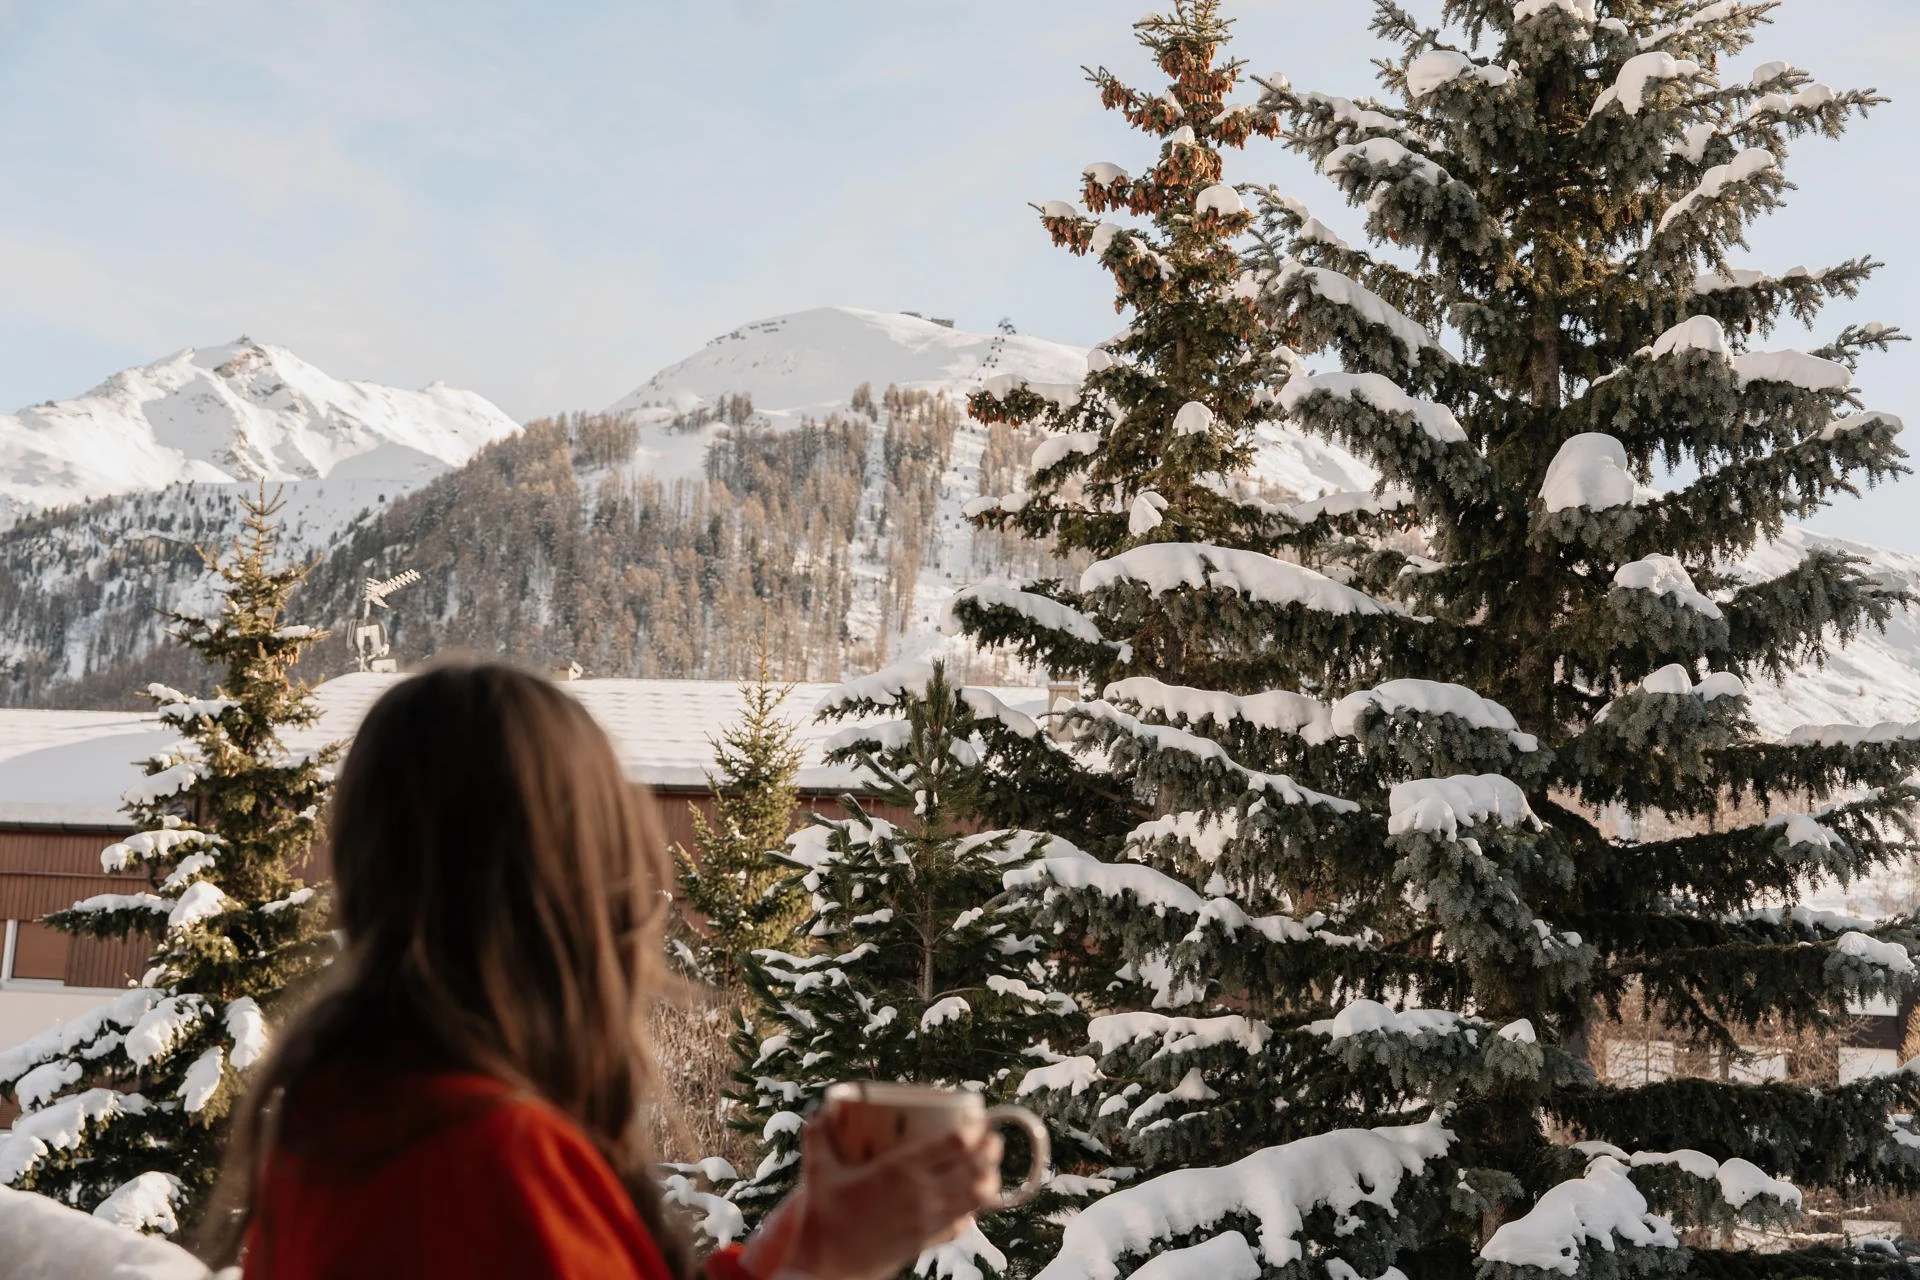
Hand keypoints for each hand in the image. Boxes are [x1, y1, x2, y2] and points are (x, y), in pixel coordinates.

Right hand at [743, 1105, 1003, 1279]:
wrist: (822, 1264)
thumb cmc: (821, 1216)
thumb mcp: (818, 1170)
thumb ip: (818, 1137)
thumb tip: (820, 1109)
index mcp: (900, 1170)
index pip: (956, 1144)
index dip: (977, 1130)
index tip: (980, 1119)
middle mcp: (921, 1194)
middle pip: (975, 1168)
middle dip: (991, 1151)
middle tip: (991, 1139)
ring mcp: (926, 1221)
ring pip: (976, 1199)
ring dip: (989, 1180)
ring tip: (989, 1168)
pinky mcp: (924, 1243)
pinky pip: (960, 1224)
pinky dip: (971, 1211)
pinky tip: (969, 1202)